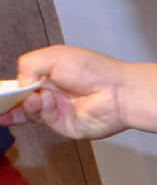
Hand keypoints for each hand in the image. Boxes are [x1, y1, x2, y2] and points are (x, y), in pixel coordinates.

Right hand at [5, 46, 130, 139]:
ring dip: (27, 103)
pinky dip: (41, 110)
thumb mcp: (53, 56)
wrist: (118, 90)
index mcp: (48, 79)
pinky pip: (45, 121)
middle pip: (22, 104)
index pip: (23, 88)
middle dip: (9, 103)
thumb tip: (20, 84)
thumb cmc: (92, 69)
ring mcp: (59, 114)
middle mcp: (52, 98)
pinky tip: (45, 100)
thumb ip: (29, 65)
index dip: (9, 92)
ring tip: (34, 95)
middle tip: (0, 101)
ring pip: (30, 113)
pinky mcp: (67, 128)